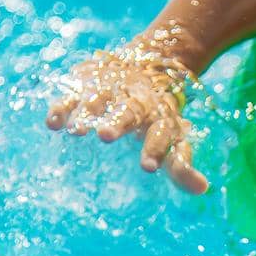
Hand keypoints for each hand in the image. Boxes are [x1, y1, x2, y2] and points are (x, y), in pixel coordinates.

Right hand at [45, 43, 209, 193]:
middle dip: (118, 123)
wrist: (150, 66)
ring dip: (88, 113)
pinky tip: (53, 123)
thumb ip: (181, 165)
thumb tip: (201, 189)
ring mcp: (111, 90)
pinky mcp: (87, 84)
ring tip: (77, 131)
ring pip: (99, 100)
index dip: (156, 149)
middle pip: (129, 112)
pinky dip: (63, 107)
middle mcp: (137, 101)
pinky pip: (73, 95)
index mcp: (161, 116)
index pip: (162, 133)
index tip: (147, 168)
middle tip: (106, 136)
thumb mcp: (174, 137)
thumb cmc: (159, 115)